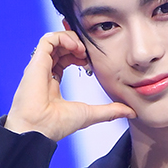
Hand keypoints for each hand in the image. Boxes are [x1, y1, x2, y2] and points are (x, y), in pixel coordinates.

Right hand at [5, 30, 134, 140]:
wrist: (38, 129)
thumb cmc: (57, 125)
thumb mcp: (90, 114)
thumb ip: (110, 111)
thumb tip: (131, 112)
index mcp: (52, 83)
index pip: (64, 59)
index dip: (79, 54)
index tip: (91, 61)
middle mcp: (44, 73)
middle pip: (59, 48)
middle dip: (76, 45)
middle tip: (89, 53)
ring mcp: (39, 67)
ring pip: (54, 41)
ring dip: (71, 39)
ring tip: (83, 50)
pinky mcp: (36, 62)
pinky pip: (48, 40)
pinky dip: (63, 38)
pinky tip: (76, 47)